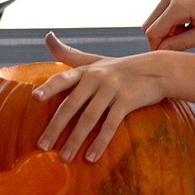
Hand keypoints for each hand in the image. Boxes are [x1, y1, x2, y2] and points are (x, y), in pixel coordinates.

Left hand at [33, 32, 166, 162]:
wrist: (158, 69)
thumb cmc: (121, 67)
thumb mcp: (95, 59)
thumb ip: (69, 53)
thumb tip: (47, 35)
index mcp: (87, 70)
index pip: (64, 77)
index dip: (50, 87)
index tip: (36, 97)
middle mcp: (97, 78)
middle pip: (72, 104)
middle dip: (56, 127)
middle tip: (42, 146)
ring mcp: (113, 89)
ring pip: (89, 118)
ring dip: (75, 140)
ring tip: (64, 158)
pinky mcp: (127, 100)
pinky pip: (110, 124)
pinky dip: (100, 142)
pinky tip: (91, 157)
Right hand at [142, 0, 194, 51]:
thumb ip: (181, 43)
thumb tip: (161, 50)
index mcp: (178, 5)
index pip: (153, 33)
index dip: (157, 48)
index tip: (171, 56)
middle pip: (149, 27)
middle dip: (160, 40)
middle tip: (181, 46)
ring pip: (153, 21)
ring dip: (165, 32)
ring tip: (187, 34)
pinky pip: (160, 15)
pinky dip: (168, 24)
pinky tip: (186, 26)